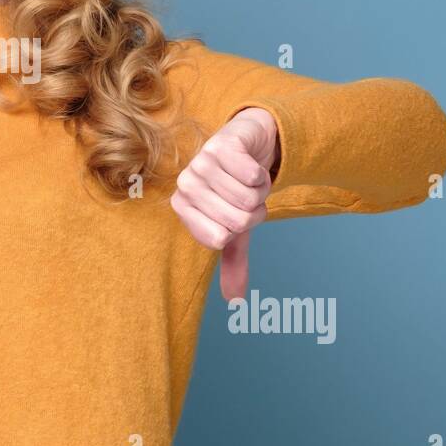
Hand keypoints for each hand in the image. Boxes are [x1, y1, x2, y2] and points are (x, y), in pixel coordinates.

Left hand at [170, 107, 279, 302]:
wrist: (249, 144)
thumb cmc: (237, 188)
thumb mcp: (236, 227)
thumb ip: (232, 262)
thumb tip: (235, 301)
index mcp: (183, 208)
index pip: (220, 239)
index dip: (241, 228)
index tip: (235, 213)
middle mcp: (186, 185)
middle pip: (237, 220)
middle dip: (253, 209)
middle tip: (244, 192)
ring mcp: (200, 163)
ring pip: (248, 198)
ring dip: (259, 190)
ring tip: (247, 178)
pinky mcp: (220, 145)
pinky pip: (251, 175)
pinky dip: (261, 174)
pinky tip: (251, 163)